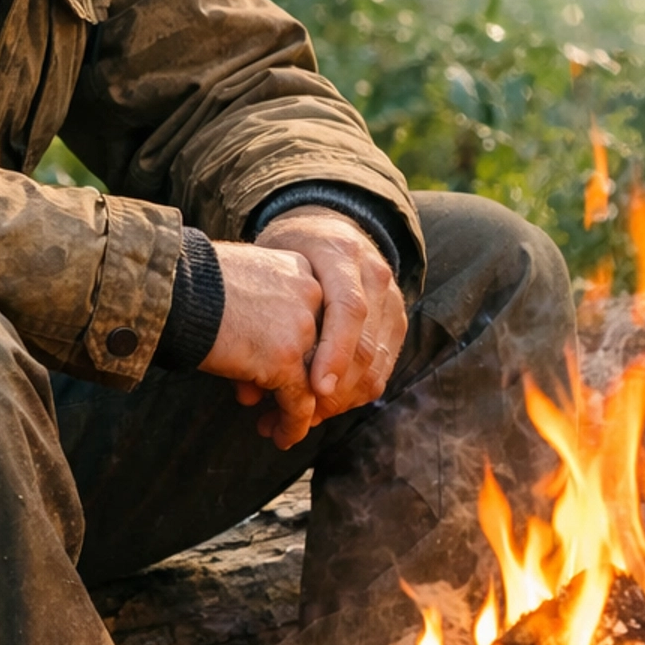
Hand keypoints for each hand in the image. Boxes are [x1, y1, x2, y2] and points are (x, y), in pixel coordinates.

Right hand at [201, 240, 321, 448]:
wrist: (172, 288)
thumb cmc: (192, 285)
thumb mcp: (244, 285)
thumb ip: (265, 314)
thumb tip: (266, 360)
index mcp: (304, 270)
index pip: (325, 321)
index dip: (313, 355)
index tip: (297, 376)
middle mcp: (313, 294)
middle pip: (327, 353)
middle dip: (312, 387)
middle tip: (294, 409)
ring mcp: (303, 326)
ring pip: (318, 382)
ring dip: (303, 412)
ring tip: (282, 428)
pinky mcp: (285, 357)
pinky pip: (299, 403)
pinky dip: (292, 425)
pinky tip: (280, 437)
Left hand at [253, 208, 405, 425]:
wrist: (328, 227)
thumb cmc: (288, 251)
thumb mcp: (267, 267)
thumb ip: (258, 322)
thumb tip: (248, 393)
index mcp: (340, 253)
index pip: (348, 308)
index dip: (334, 352)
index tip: (315, 389)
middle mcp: (374, 273)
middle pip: (365, 344)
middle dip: (334, 390)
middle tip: (300, 417)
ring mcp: (391, 297)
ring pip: (376, 363)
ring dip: (343, 399)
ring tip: (308, 415)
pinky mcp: (397, 319)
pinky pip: (383, 368)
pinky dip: (356, 393)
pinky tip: (328, 402)